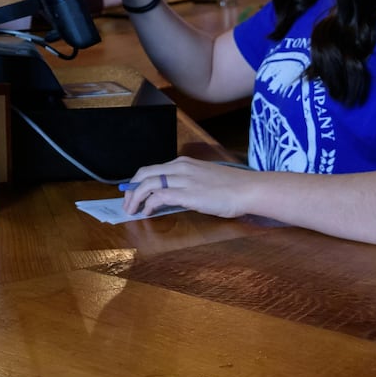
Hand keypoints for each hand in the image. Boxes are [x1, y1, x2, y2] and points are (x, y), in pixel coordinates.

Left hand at [122, 156, 251, 218]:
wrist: (248, 189)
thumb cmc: (232, 187)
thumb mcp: (204, 179)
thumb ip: (187, 184)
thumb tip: (172, 196)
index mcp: (184, 163)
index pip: (152, 168)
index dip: (137, 181)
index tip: (132, 193)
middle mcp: (180, 168)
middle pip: (144, 174)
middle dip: (131, 188)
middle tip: (127, 203)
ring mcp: (183, 179)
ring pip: (148, 184)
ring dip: (135, 198)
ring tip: (132, 210)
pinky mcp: (187, 193)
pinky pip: (159, 196)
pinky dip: (149, 204)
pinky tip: (147, 213)